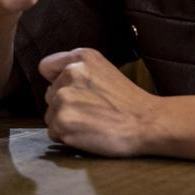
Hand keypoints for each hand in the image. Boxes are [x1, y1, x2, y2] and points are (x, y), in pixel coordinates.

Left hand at [41, 48, 160, 156]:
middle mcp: (70, 73)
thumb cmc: (128, 102)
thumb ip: (79, 71)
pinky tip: (88, 133)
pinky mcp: (63, 120)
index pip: (46, 67)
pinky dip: (67, 137)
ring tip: (91, 122)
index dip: (56, 80)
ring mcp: (64, 97)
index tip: (73, 91)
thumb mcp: (104, 71)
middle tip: (91, 110)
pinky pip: (53, 133)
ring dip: (66, 122)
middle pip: (49, 95)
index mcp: (82, 57)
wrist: (147, 122)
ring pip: (50, 115)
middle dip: (64, 104)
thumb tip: (53, 82)